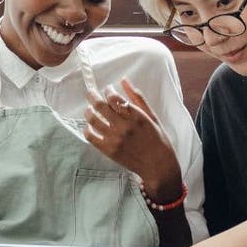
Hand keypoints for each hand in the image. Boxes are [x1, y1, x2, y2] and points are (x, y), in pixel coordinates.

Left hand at [84, 79, 181, 200]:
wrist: (158, 166)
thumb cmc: (158, 140)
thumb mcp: (152, 116)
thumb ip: (138, 98)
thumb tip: (123, 80)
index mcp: (136, 116)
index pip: (114, 98)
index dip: (108, 90)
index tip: (108, 89)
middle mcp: (124, 126)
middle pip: (100, 105)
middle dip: (92, 96)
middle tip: (90, 93)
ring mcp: (115, 139)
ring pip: (93, 119)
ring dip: (88, 111)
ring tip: (90, 109)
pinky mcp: (109, 150)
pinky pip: (91, 136)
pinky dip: (87, 128)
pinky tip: (90, 126)